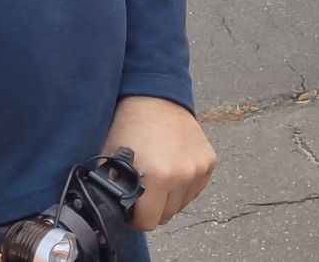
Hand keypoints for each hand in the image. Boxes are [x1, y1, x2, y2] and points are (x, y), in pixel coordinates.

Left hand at [102, 96, 216, 231]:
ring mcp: (199, 167)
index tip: (129, 210)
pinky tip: (171, 170)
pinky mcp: (209, 161)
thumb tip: (109, 215)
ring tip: (156, 179)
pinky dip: (183, 186)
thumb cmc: (129, 126)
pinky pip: (195, 189)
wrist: (155, 96)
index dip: (135, 219)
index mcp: (158, 176)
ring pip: (182, 204)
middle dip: (151, 209)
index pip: (148, 222)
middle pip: (166, 216)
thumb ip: (112, 191)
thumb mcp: (111, 160)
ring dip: (169, 198)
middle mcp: (183, 174)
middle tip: (141, 193)